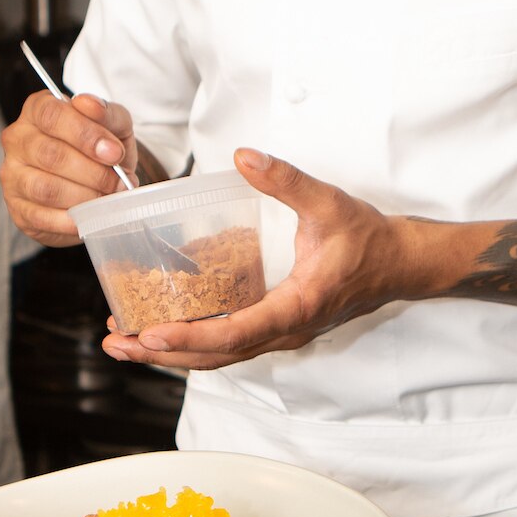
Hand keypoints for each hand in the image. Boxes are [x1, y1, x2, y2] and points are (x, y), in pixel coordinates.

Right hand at [0, 89, 136, 244]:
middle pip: (50, 154)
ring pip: (45, 188)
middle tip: (117, 182)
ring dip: (84, 197)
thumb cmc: (100, 149)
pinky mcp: (18, 208)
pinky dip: (71, 221)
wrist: (95, 184)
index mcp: (38, 110)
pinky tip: (89, 217)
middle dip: (92, 172)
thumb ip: (107, 114)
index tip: (114, 153)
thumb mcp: (113, 126)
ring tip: (106, 199)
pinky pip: (41, 217)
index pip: (52, 115)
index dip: (86, 135)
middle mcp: (17, 139)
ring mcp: (12, 175)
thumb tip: (90, 104)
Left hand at [104, 149, 414, 371]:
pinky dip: (194, 343)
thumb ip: (286, 181)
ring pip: (220, 357)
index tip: (149, 335)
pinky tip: (166, 328)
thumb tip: (245, 158)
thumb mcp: (329, 202)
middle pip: (216, 357)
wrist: (400, 264)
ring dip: (173, 354)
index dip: (189, 337)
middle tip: (116, 343)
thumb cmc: (368, 239)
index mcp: (296, 307)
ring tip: (126, 341)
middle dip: (162, 354)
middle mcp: (285, 331)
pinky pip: (230, 346)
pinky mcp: (278, 328)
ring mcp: (281, 335)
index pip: (235, 333)